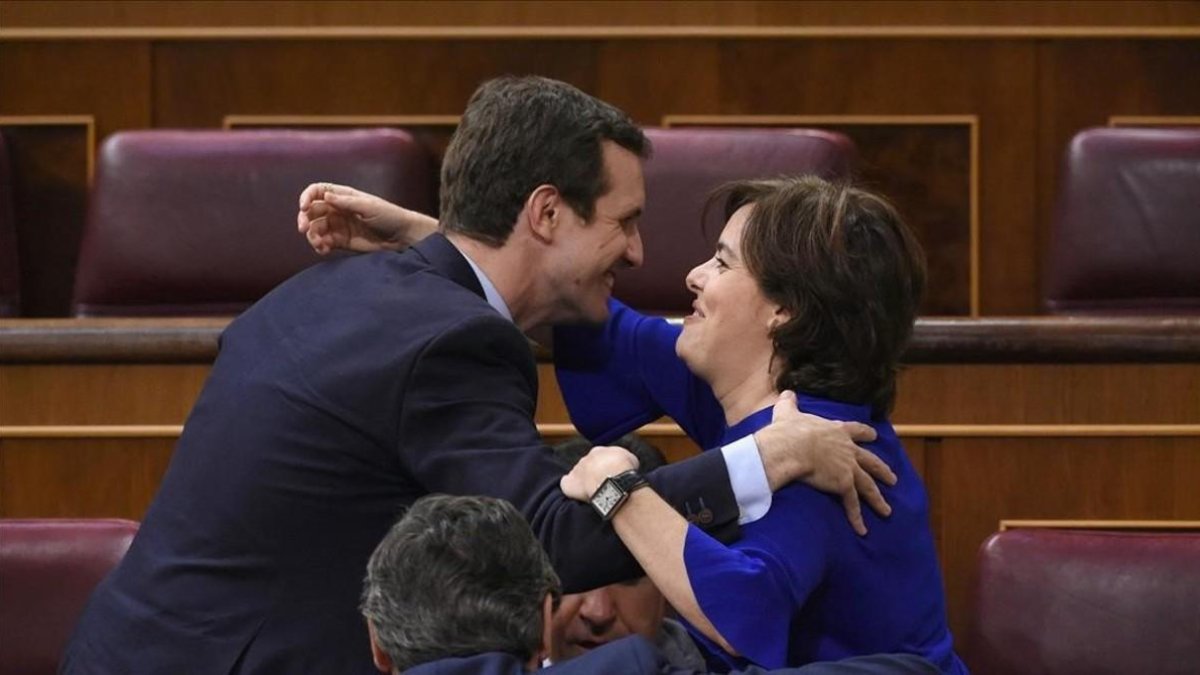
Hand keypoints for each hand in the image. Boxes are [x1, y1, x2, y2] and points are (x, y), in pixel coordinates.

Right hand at [296, 182, 436, 254]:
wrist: (402, 238)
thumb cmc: (389, 216)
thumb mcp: (369, 206)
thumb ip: (347, 202)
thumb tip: (325, 196)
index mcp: (343, 196)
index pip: (318, 192)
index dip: (307, 197)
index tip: (303, 207)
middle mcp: (337, 209)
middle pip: (311, 211)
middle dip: (304, 219)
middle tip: (303, 229)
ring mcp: (338, 226)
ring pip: (315, 228)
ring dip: (312, 236)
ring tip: (319, 244)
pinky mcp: (341, 241)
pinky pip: (324, 242)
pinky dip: (319, 246)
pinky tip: (324, 250)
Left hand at [558, 445, 639, 501]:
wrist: (613, 481)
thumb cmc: (624, 470)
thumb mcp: (631, 459)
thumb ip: (623, 459)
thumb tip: (625, 463)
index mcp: (599, 451)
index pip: (599, 458)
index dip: (604, 468)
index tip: (610, 476)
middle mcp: (586, 458)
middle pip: (587, 466)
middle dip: (593, 475)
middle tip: (602, 486)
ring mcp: (576, 470)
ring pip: (577, 475)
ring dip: (583, 482)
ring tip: (593, 493)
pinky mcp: (568, 483)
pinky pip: (566, 484)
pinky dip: (570, 489)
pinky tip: (578, 495)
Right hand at [754, 391, 895, 535]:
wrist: (790, 447)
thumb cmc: (788, 431)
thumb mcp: (788, 412)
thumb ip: (789, 403)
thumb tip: (787, 392)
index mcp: (836, 431)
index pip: (855, 431)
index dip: (865, 434)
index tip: (874, 436)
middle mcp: (847, 449)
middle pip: (870, 461)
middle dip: (882, 470)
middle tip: (892, 477)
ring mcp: (848, 467)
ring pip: (868, 485)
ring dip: (878, 499)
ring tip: (887, 510)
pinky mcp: (843, 485)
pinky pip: (852, 504)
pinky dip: (857, 518)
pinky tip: (863, 530)